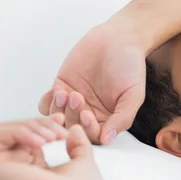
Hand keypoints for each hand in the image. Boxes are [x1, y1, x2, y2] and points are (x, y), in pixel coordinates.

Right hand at [0, 114, 103, 179]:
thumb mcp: (84, 162)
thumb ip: (78, 145)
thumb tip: (74, 129)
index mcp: (31, 169)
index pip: (29, 136)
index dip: (45, 123)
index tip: (62, 119)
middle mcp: (13, 170)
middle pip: (18, 131)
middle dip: (42, 124)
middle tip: (60, 131)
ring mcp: (0, 170)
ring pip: (8, 130)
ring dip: (33, 126)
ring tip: (53, 137)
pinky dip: (22, 130)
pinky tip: (41, 142)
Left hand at [39, 16, 146, 144]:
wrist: (118, 39)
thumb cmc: (130, 65)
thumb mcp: (133, 94)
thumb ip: (122, 118)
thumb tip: (107, 140)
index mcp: (108, 119)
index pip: (94, 136)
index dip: (88, 129)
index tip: (88, 115)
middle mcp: (90, 113)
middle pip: (73, 128)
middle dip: (72, 116)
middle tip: (78, 97)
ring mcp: (74, 102)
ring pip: (58, 118)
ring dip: (59, 109)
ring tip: (67, 92)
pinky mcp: (61, 87)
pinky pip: (47, 104)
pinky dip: (48, 102)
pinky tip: (58, 90)